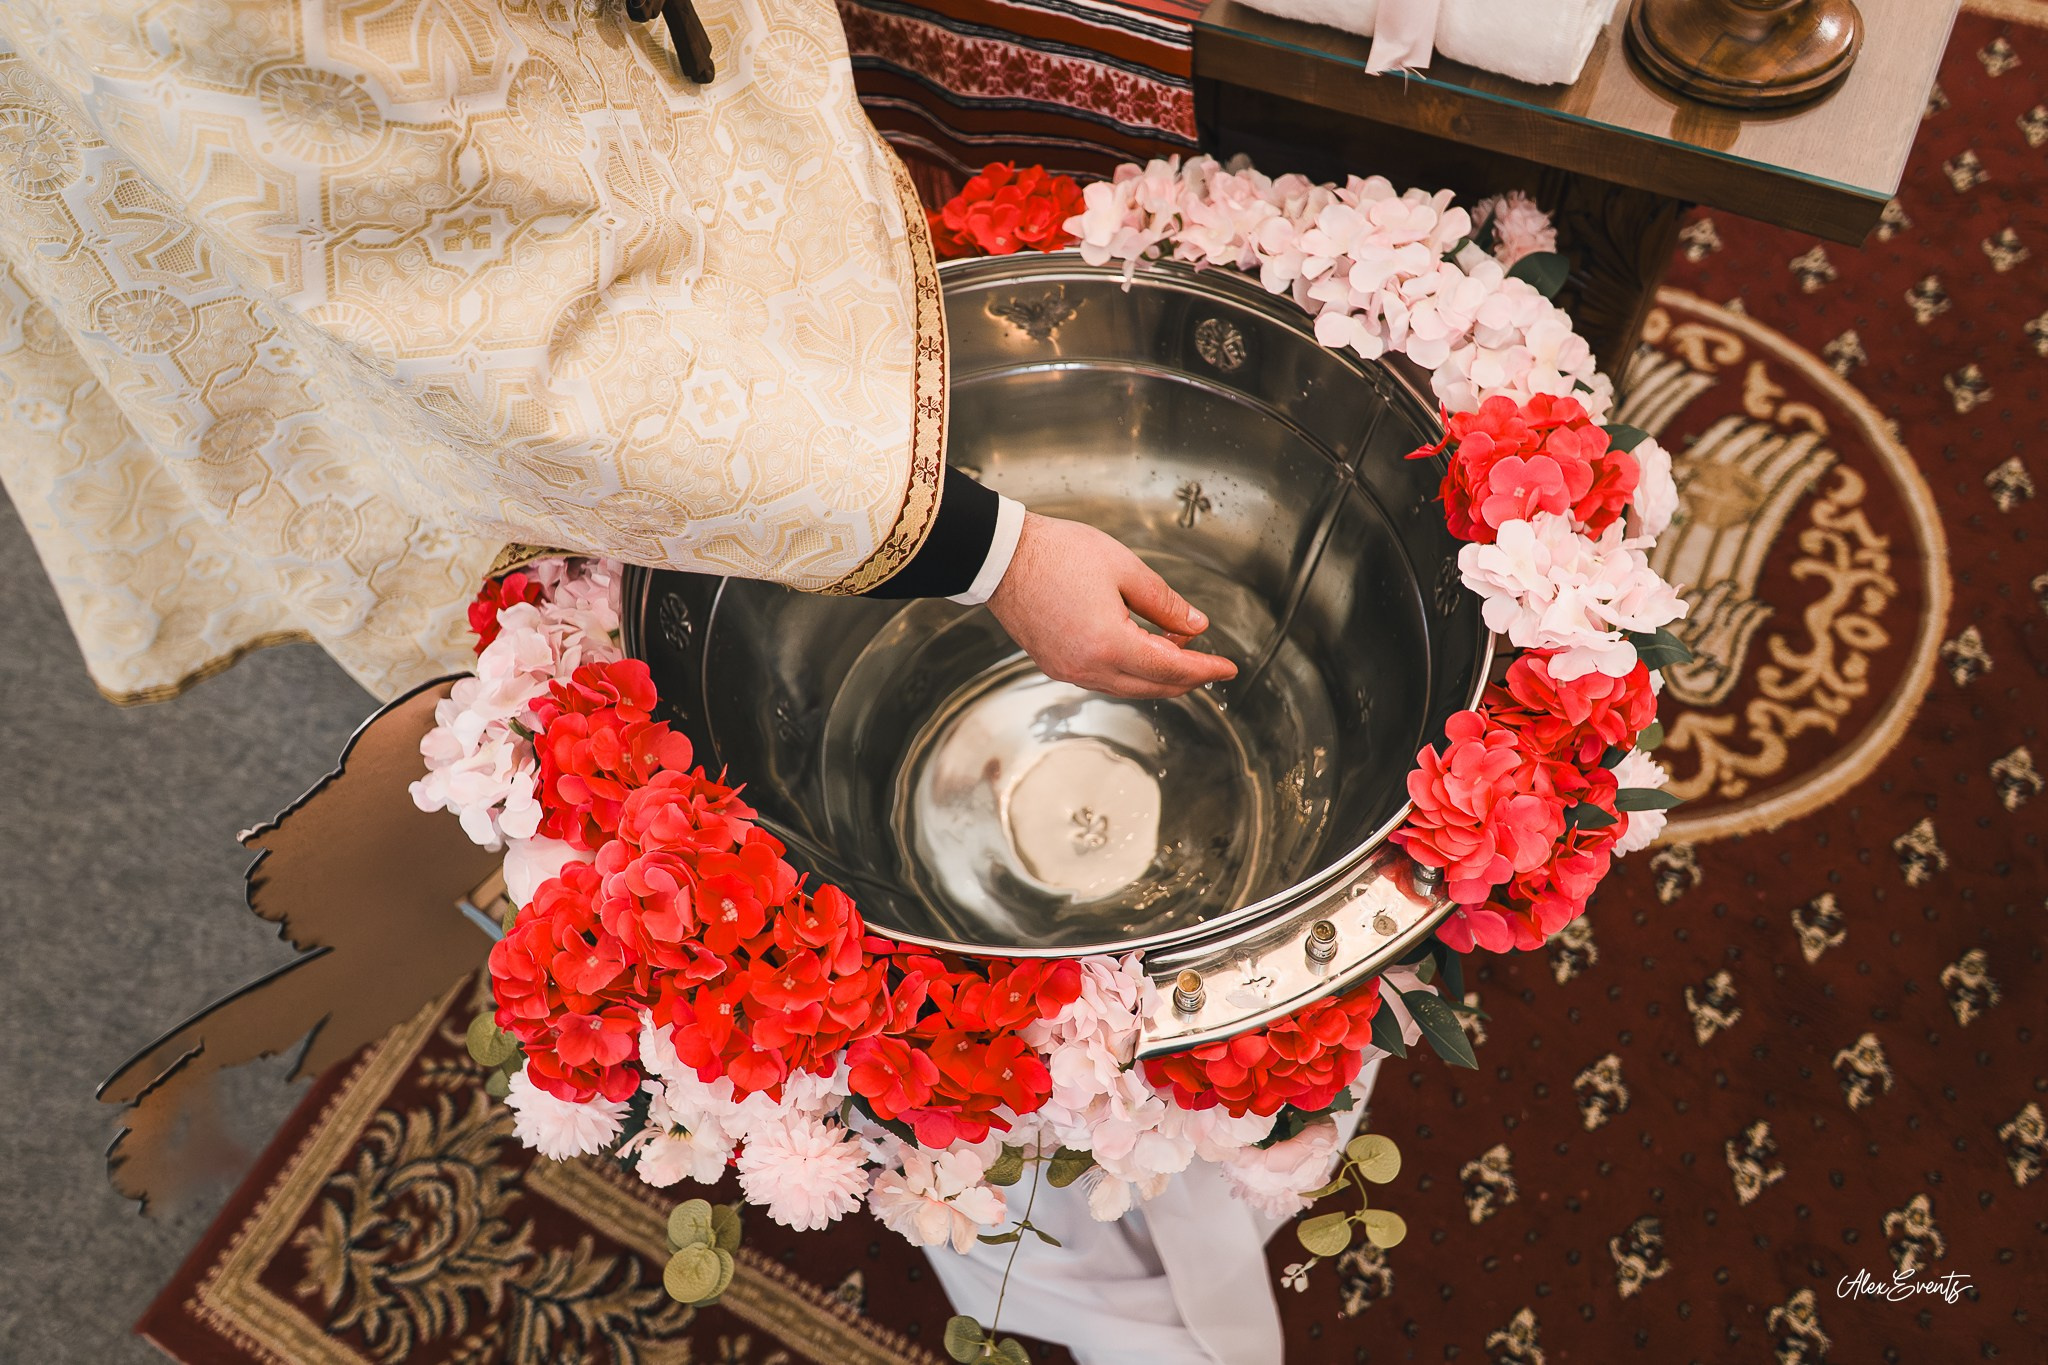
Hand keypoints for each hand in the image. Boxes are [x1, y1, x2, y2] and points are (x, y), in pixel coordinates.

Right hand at [986, 512, 1237, 698]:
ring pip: (1127, 687)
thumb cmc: (1056, 554)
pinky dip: (1130, 670)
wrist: (1000, 556)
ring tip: (1177, 648)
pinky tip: (1141, 650)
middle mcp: (1088, 668)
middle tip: (1208, 662)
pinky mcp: (1055, 664)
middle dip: (1185, 677)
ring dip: (1157, 674)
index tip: (1228, 667)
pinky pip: (1104, 679)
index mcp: (1109, 644)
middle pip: (1151, 687)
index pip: (1171, 668)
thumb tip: (1195, 625)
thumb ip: (1164, 602)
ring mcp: (1068, 670)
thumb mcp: (1124, 568)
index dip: (1204, 669)